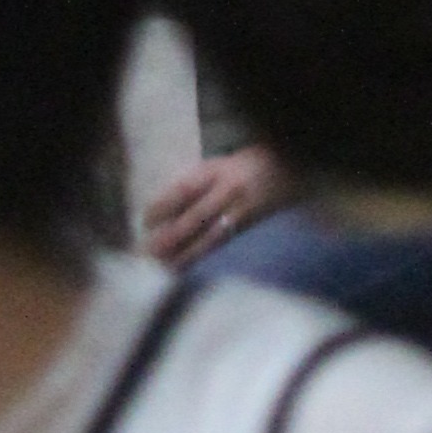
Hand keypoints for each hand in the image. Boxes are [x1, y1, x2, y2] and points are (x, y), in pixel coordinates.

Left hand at [141, 147, 284, 270]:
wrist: (285, 171)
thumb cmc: (243, 166)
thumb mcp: (216, 165)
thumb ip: (194, 183)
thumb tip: (163, 209)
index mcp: (217, 171)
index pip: (185, 189)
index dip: (165, 206)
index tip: (146, 220)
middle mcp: (229, 191)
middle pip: (197, 217)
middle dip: (173, 236)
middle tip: (151, 252)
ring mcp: (241, 211)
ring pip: (211, 237)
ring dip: (187, 253)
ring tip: (166, 267)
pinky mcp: (247, 227)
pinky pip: (222, 243)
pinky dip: (202, 255)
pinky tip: (187, 266)